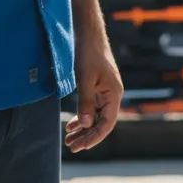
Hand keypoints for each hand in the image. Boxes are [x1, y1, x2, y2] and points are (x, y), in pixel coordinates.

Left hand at [64, 25, 122, 152]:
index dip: (94, 137)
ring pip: (95, 117)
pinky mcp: (97, 88)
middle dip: (86, 136)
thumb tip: (86, 125)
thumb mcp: (85, 79)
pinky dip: (82, 117)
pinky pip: (91, 108)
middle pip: (101, 123)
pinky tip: (72, 125)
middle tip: (71, 146)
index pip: (107, 124)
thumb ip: (86, 103)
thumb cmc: (88, 55)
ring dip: (83, 128)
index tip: (80, 146)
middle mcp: (112, 95)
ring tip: (69, 139)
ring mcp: (105, 92)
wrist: (89, 35)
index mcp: (114, 94)